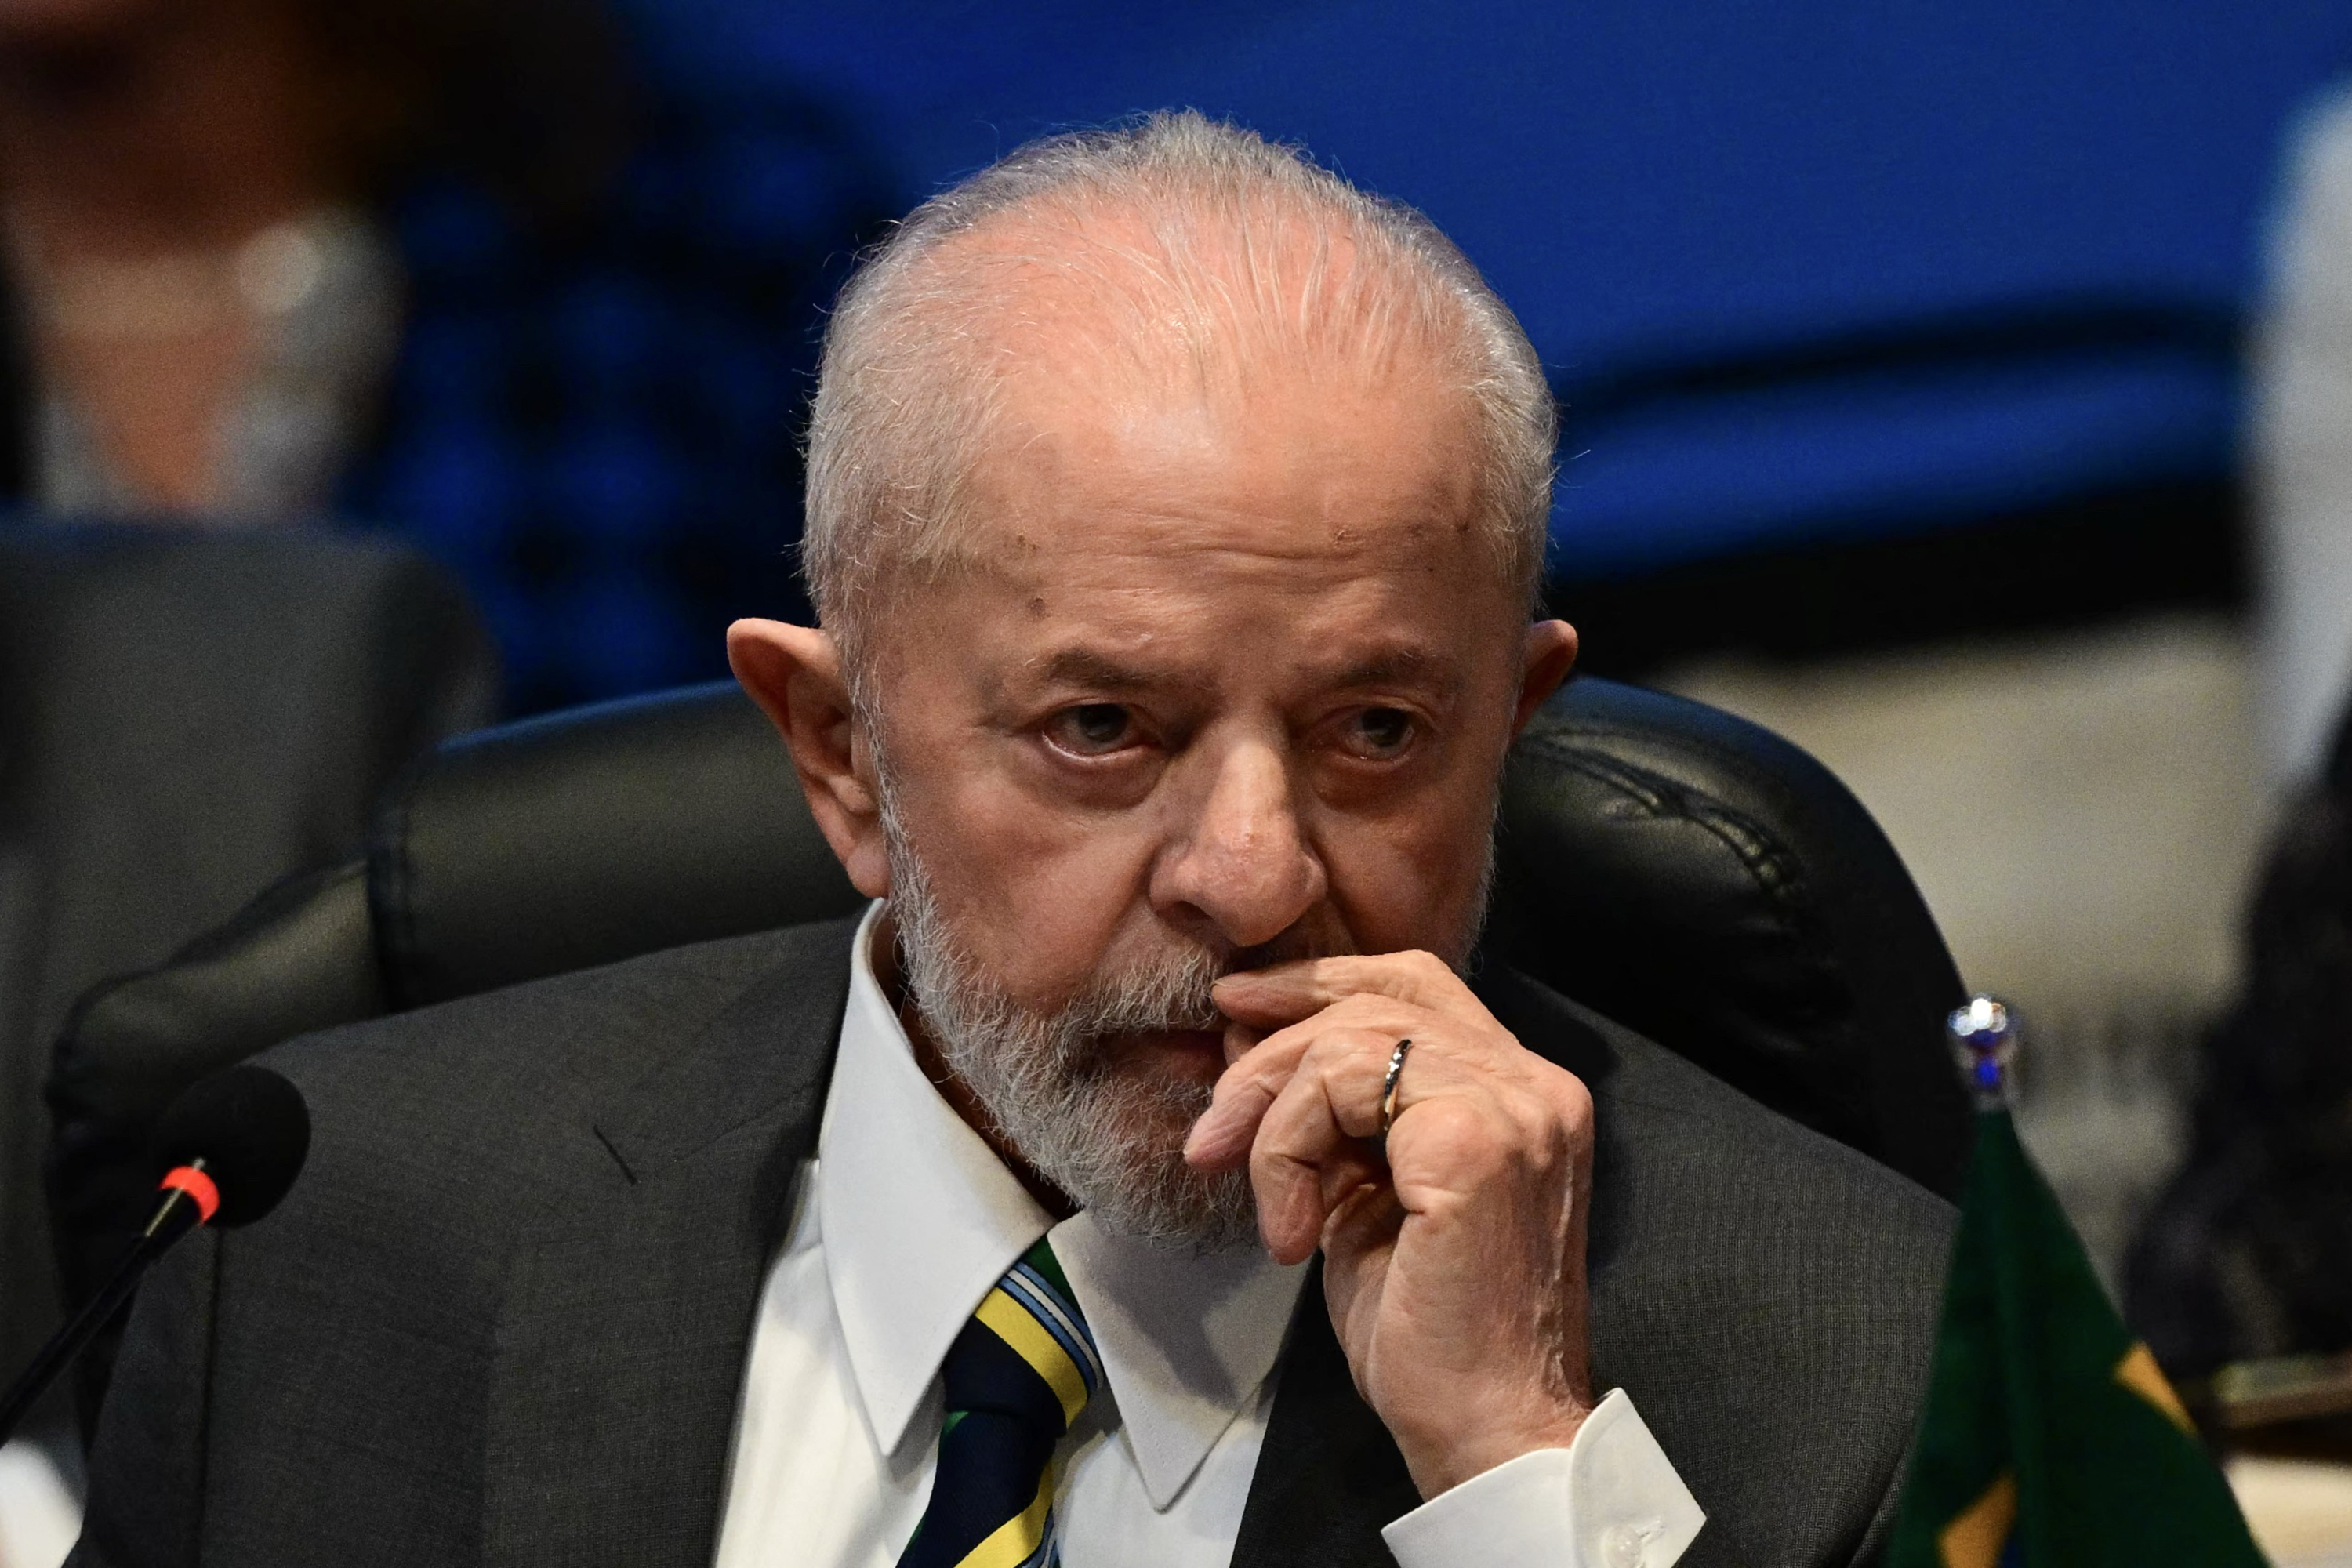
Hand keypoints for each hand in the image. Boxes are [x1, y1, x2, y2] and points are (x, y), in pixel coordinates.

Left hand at [1184, 952, 1596, 1497]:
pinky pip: (1340, 1088)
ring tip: (1254, 1193)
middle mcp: (1534, 1084)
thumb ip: (1332, 1114)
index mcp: (1521, 1092)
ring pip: (1351, 1040)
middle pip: (1379, 999)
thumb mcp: (1367, 1196)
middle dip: (1275, 1042)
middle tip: (1213, 1121)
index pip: (1417, 985)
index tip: (1238, 1008)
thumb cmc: (1429, 1331)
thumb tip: (1248, 1039)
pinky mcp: (1474, 1141)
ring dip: (1272, 1112)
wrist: (1486, 1428)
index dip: (1321, 982)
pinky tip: (1290, 1233)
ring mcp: (1513, 1106)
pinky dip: (1288, 1150)